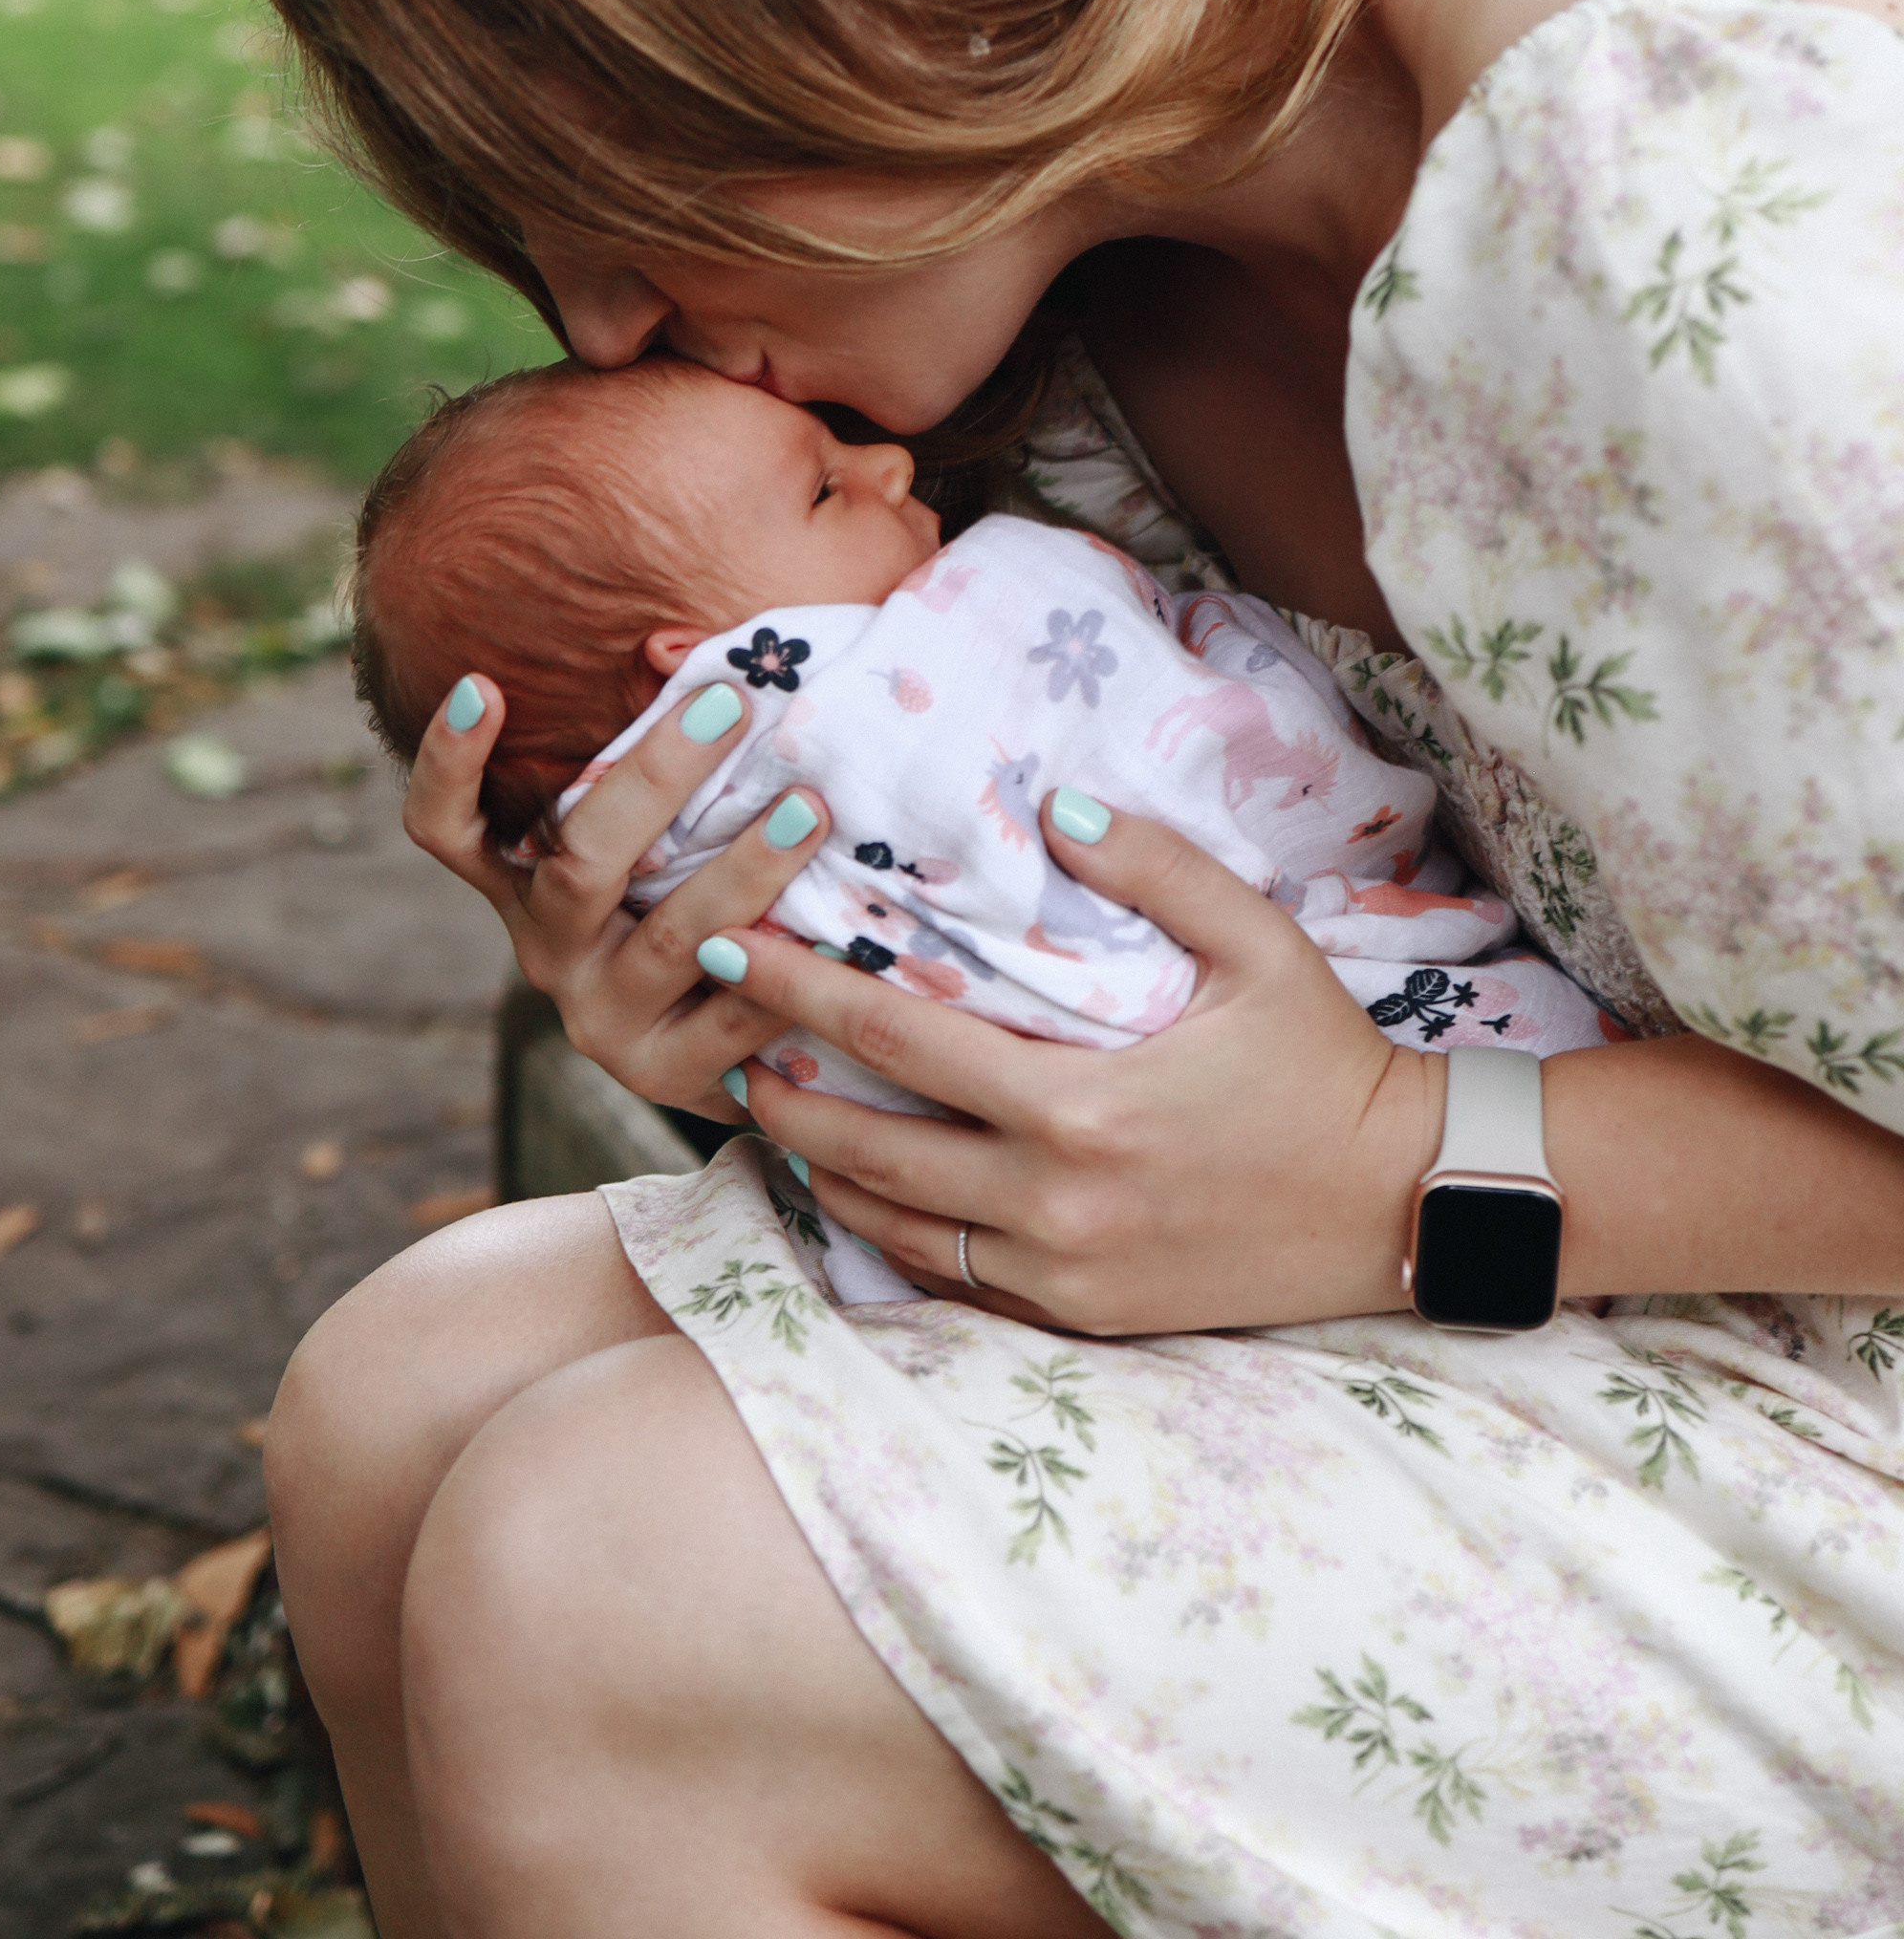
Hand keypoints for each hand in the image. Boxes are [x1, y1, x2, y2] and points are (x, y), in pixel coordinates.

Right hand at [400, 674, 830, 1120]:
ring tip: (810, 809)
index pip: (447, 830)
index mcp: (528, 886)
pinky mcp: (667, 1077)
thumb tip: (683, 645)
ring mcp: (603, 1019)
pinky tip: (838, 933)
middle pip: (582, 860)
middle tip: (729, 704)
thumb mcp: (670, 842)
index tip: (482, 682)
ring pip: (673, 935)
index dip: (449, 763)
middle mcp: (549, 951)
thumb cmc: (705, 909)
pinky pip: (732, 1019)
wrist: (738, 1067)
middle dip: (659, 776)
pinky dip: (785, 971)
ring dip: (745, 869)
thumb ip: (670, 767)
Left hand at [718, 795, 1444, 1333]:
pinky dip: (894, 1238)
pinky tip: (862, 1198)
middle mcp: (1055, 1201)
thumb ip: (1154, 868)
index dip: (800, 993)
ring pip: (898, 1229)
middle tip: (716, 1041)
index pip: (901, 1037)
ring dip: (821, 1172)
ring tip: (768, 1116)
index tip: (730, 951)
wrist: (1408, 1203)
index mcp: (1081, 1105)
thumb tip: (1055, 807)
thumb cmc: (1329, 1064)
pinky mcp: (1087, 1317)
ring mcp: (1065, 1271)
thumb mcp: (1258, 943)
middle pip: (870, 1148)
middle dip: (780, 1090)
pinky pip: (957, 1282)